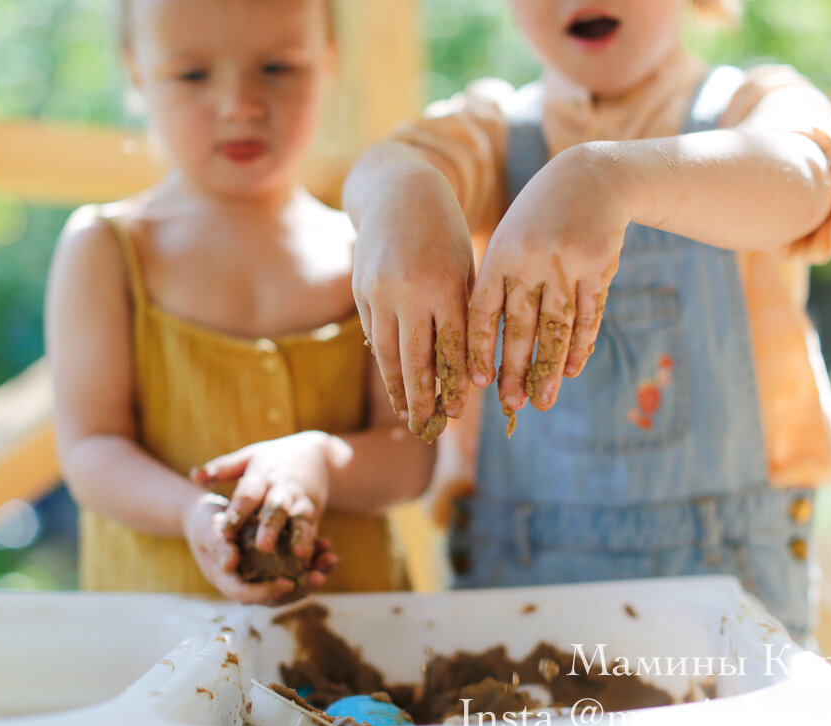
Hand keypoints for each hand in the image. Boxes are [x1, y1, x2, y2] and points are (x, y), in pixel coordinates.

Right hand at [181, 493, 323, 604]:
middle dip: (300, 587)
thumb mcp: (208, 529)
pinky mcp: (272, 564)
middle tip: (320, 576)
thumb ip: (219, 545)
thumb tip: (230, 564)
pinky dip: (311, 558)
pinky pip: (294, 567)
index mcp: (227, 580)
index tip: (289, 583)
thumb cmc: (204, 522)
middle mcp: (246, 582)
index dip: (268, 592)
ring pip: (289, 583)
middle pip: (274, 595)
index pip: (247, 595)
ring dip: (312, 573)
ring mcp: (260, 575)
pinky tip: (327, 545)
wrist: (208, 515)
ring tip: (331, 560)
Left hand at [191, 431, 339, 565]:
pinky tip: (310, 559)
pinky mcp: (314, 511)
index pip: (247, 495)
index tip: (225, 532)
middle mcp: (282, 489)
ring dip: (300, 536)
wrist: (315, 454)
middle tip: (264, 546)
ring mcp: (301, 500)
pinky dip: (313, 542)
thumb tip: (195, 476)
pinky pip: (313, 528)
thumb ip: (222, 468)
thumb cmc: (273, 459)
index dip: (237, 513)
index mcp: (261, 477)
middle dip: (271, 527)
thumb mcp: (248, 458)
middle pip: (276, 508)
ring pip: (300, 518)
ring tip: (298, 554)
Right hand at [352, 170, 474, 438]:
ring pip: (388, 352)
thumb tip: (470, 372)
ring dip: (398, 388)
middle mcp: (411, 290)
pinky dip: (383, 362)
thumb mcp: (465, 268)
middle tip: (430, 428)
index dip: (454, 382)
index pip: (451, 346)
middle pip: (416, 357)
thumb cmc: (444, 234)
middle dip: (424, 397)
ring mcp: (380, 291)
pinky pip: (372, 334)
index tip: (457, 411)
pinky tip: (392, 383)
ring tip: (408, 414)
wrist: (398, 192)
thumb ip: (465, 314)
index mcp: (447, 284)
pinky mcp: (360, 290)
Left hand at [468, 144, 629, 414]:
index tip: (478, 382)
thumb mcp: (510, 240)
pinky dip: (580, 346)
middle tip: (511, 405)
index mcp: (500, 254)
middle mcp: (531, 260)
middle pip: (521, 327)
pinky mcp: (599, 267)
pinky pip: (588, 316)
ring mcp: (568, 264)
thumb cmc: (539, 218)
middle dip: (515, 370)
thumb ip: (498, 286)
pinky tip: (571, 369)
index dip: (481, 348)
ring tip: (542, 401)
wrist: (591, 178)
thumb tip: (486, 345)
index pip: (485, 311)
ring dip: (549, 369)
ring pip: (557, 327)